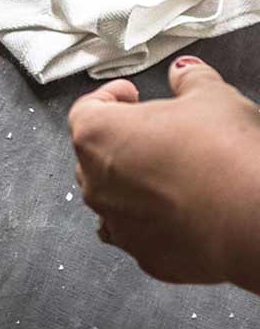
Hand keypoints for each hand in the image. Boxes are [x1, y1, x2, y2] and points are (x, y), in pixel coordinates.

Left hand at [69, 57, 259, 287]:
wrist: (253, 220)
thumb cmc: (225, 155)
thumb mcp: (212, 98)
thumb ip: (190, 80)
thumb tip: (183, 73)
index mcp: (97, 135)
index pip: (86, 110)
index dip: (109, 97)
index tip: (128, 94)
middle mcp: (95, 182)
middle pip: (94, 155)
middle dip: (121, 141)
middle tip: (155, 132)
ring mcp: (116, 223)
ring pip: (111, 198)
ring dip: (131, 184)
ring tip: (167, 172)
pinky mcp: (144, 256)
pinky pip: (138, 232)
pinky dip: (151, 221)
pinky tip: (178, 211)